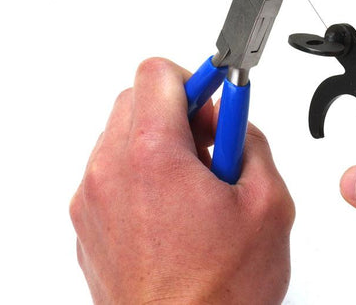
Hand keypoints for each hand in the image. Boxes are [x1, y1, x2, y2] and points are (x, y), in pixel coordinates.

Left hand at [69, 58, 294, 303]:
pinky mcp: (86, 225)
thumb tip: (236, 119)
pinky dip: (140, 176)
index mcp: (151, 156)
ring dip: (158, 144)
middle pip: (136, 100)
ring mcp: (92, 200)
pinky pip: (111, 173)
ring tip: (194, 187)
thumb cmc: (219, 294)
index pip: (157, 73)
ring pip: (122, 136)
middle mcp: (110, 172)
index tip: (214, 102)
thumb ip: (251, 141)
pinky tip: (172, 212)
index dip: (195, 80)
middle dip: (177, 110)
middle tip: (210, 144)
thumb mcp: (269, 203)